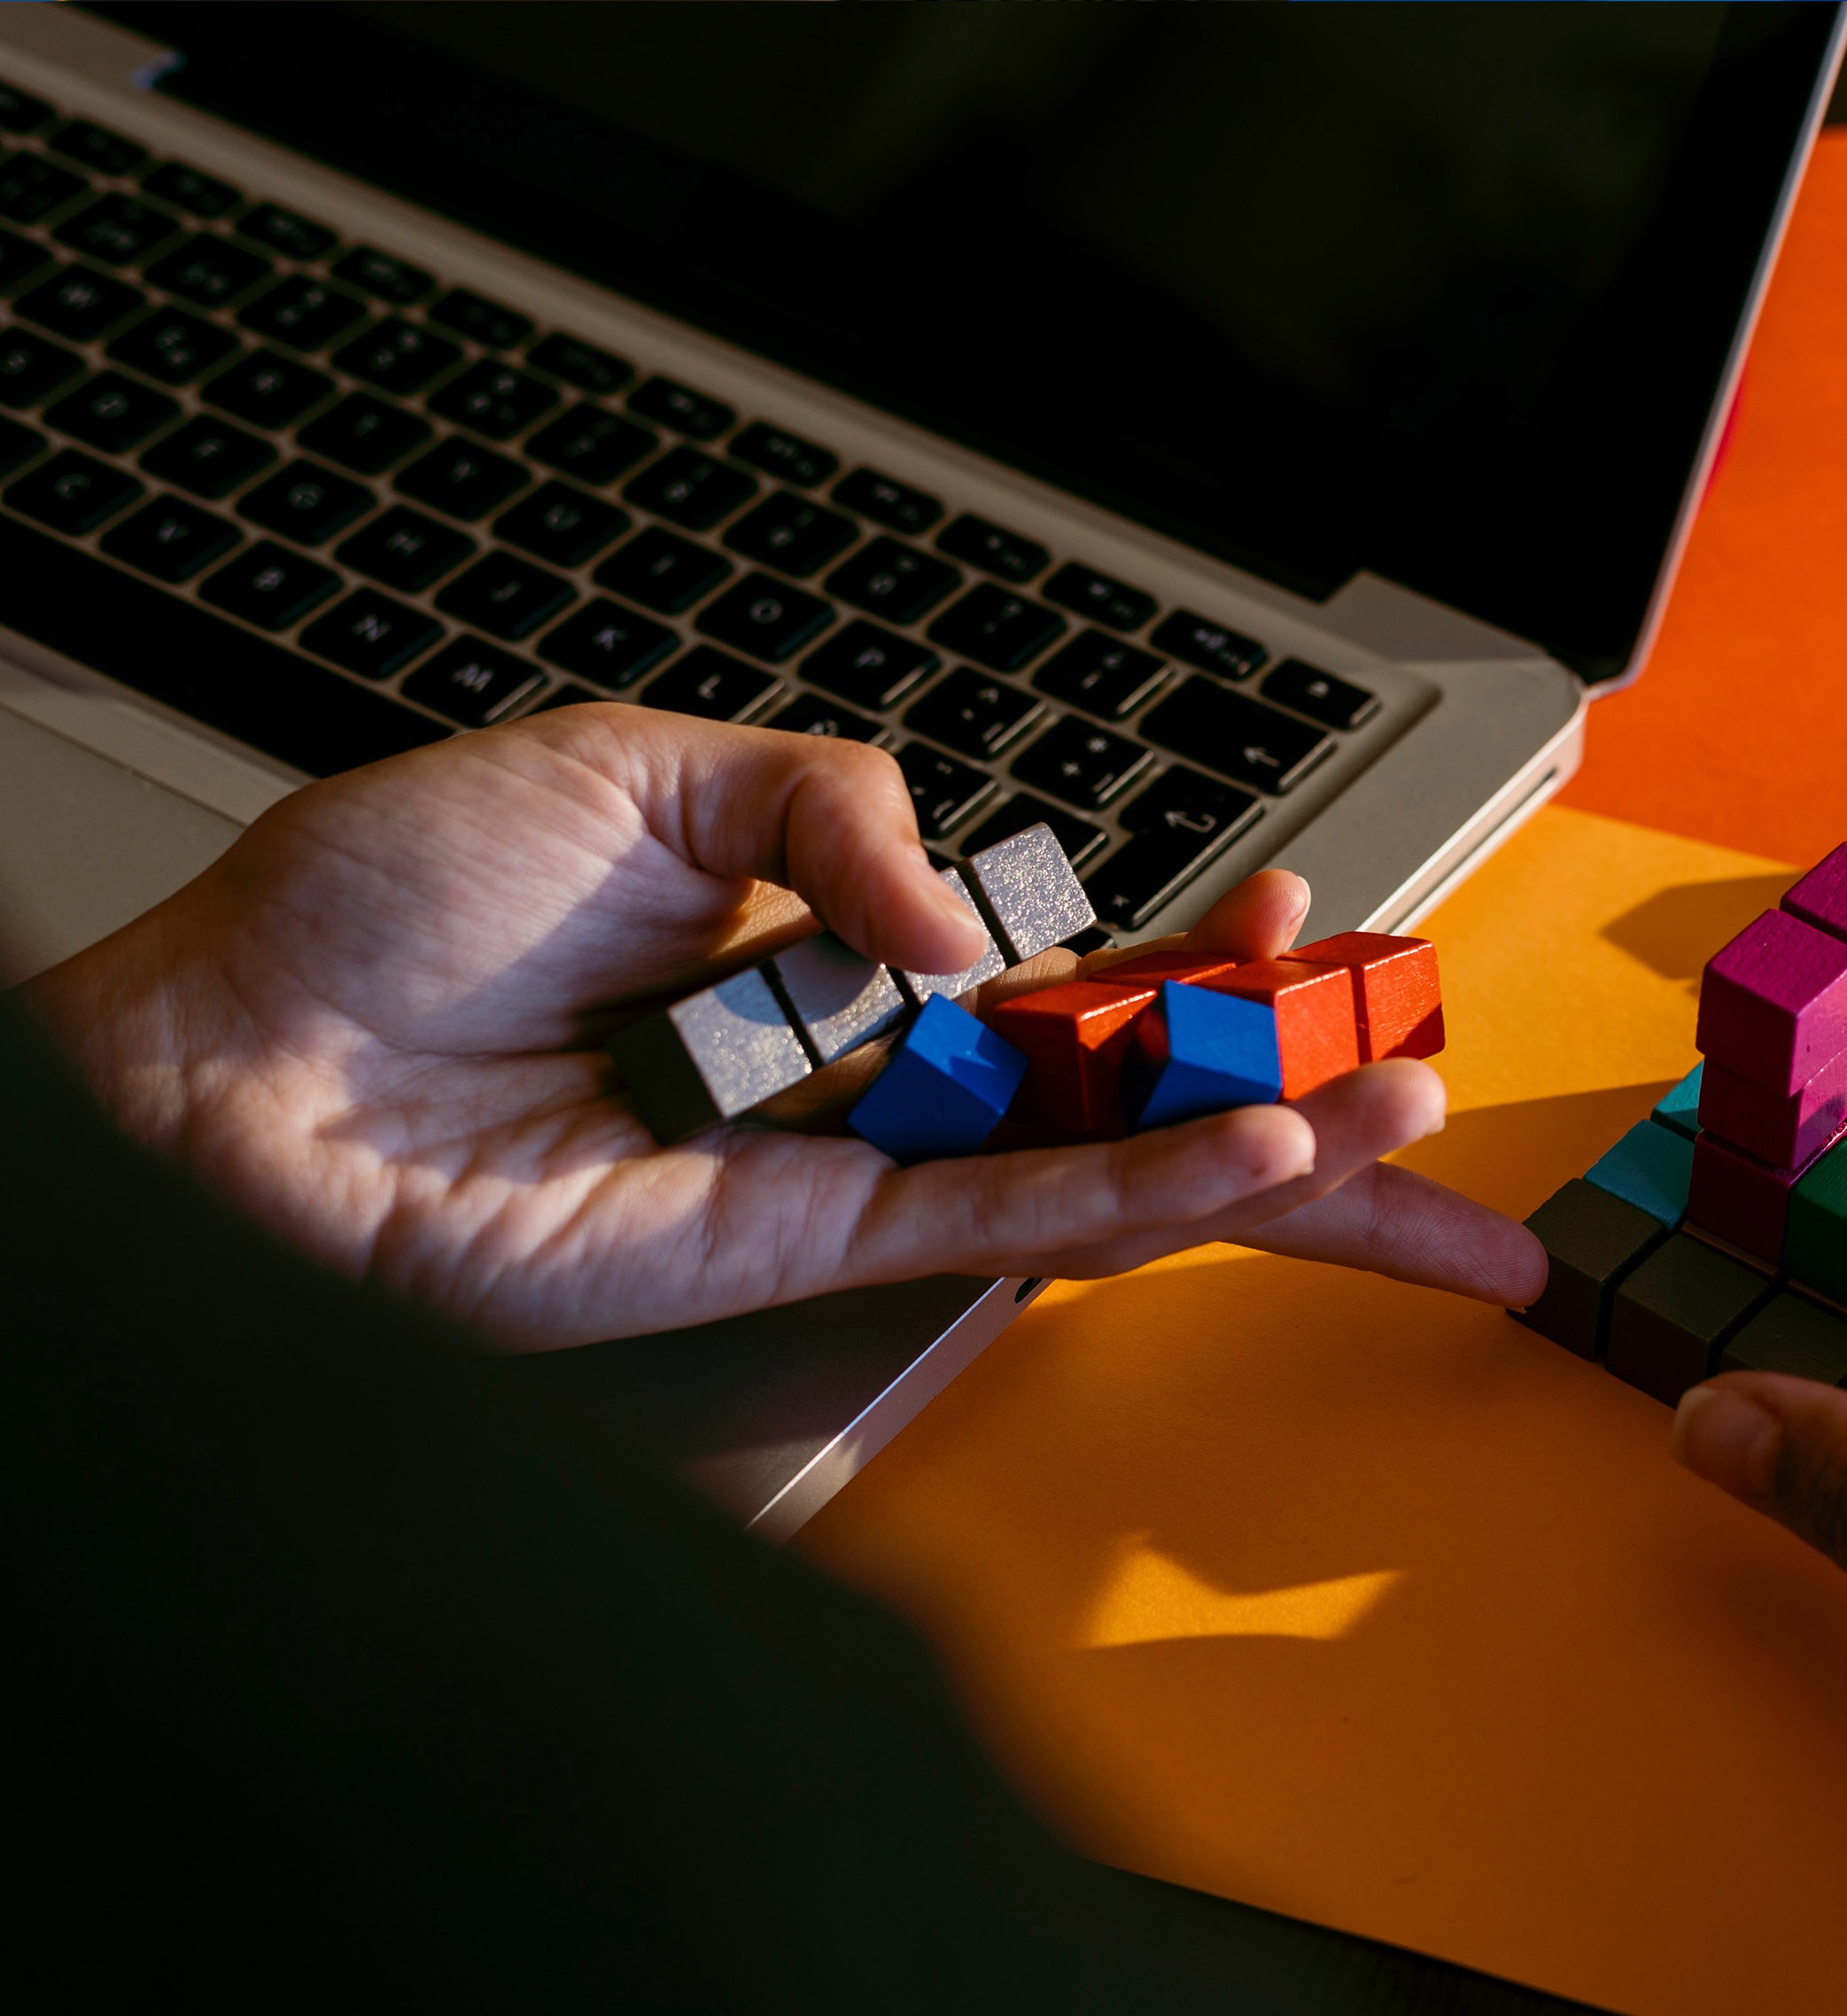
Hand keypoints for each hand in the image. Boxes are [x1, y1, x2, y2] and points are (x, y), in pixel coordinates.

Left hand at [20, 706, 1545, 1349]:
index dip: (1206, 957)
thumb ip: (841, 807)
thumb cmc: (389, 906)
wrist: (238, 1053)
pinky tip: (1262, 1157)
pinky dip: (1146, 1189)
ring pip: (1114, 1164)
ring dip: (1276, 1145)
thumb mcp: (644, 767)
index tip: (1311, 919)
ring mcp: (853, 1164)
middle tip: (1436, 1086)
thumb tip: (975, 932)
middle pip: (1135, 1089)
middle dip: (1300, 1092)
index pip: (1080, 965)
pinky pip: (1012, 1214)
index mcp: (841, 946)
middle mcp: (869, 1068)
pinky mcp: (807, 1246)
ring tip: (1412, 1115)